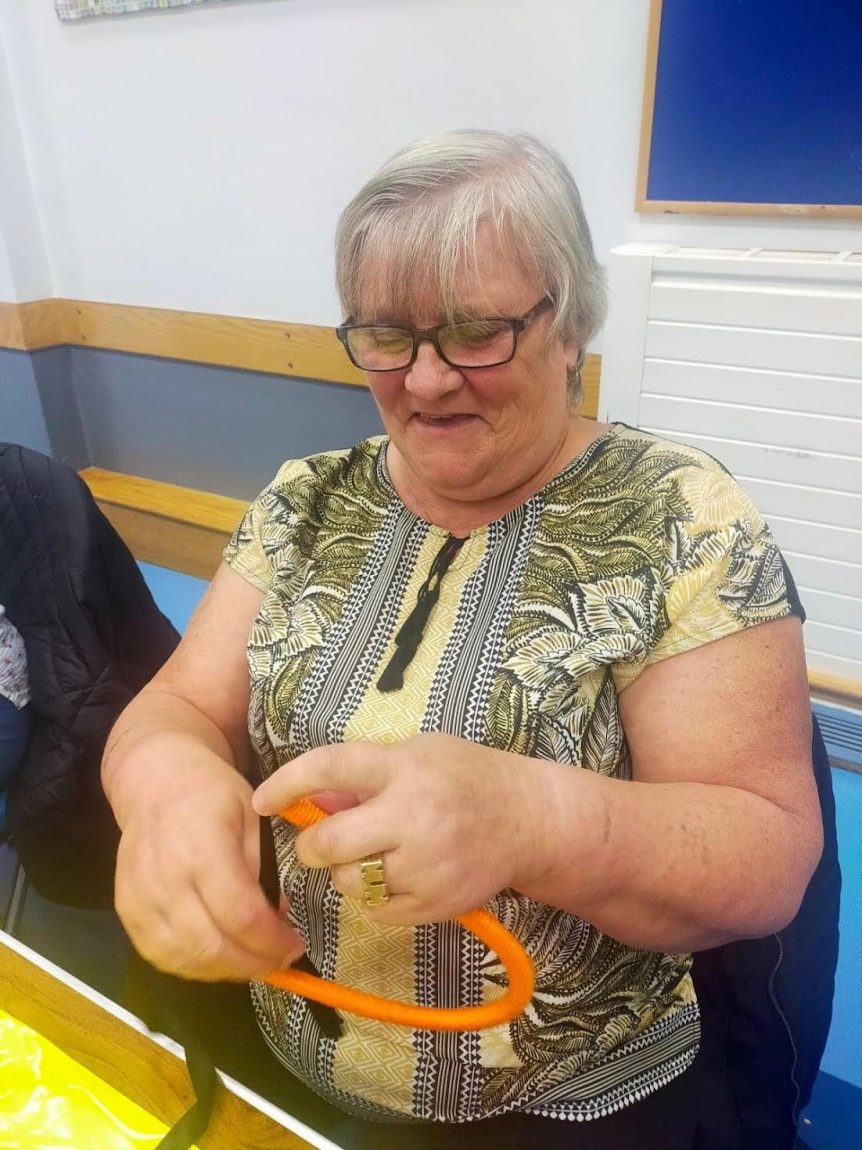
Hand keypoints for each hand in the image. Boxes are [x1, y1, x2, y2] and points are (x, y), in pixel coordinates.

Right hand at [113, 740, 305, 980]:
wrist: (155, 781)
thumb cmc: (211, 793)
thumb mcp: (252, 815)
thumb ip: (263, 869)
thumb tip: (278, 918)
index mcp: (203, 848)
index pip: (240, 915)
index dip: (271, 942)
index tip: (295, 947)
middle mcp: (166, 878)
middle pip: (211, 946)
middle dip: (252, 964)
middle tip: (279, 962)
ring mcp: (140, 898)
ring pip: (184, 959)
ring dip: (224, 971)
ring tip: (252, 961)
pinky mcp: (125, 910)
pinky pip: (159, 955)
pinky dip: (192, 966)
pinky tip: (218, 957)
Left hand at [252, 734, 552, 926]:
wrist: (530, 820)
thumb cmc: (467, 776)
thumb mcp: (418, 753)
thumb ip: (366, 774)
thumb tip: (310, 801)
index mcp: (404, 769)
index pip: (329, 769)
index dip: (287, 784)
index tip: (260, 800)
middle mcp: (413, 816)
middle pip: (330, 843)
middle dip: (312, 847)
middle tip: (320, 844)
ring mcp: (425, 866)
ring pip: (350, 882)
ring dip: (347, 873)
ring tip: (372, 858)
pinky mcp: (434, 904)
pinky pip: (376, 912)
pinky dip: (375, 898)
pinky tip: (396, 877)